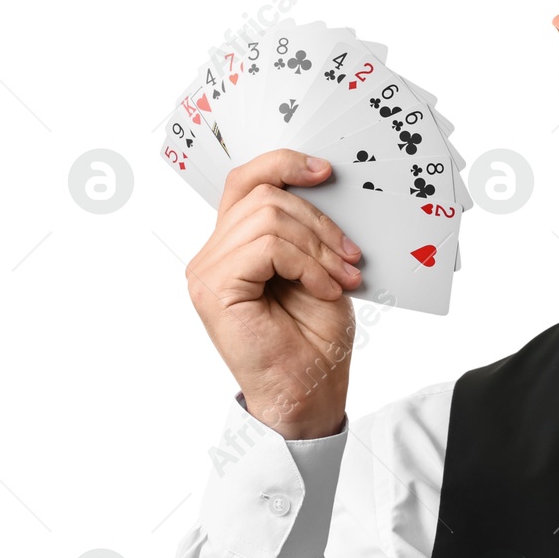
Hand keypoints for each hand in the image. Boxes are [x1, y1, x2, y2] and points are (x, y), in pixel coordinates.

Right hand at [185, 150, 362, 439]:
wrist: (309, 393)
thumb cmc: (313, 341)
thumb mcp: (318, 270)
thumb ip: (305, 231)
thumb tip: (324, 184)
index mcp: (234, 245)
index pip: (246, 180)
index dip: (283, 164)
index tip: (326, 172)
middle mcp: (213, 254)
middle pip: (264, 194)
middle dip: (319, 222)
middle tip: (350, 259)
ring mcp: (208, 269)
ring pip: (268, 217)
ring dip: (318, 247)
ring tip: (340, 280)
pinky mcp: (213, 286)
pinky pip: (268, 246)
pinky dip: (308, 264)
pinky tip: (324, 290)